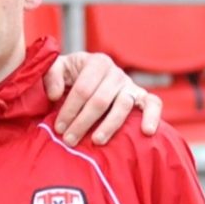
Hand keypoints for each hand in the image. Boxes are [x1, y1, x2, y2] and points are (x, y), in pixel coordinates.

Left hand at [43, 52, 161, 145]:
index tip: (58, 128)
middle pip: (100, 100)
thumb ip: (51, 76)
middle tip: (70, 140)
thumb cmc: (71, 75)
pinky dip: (152, 116)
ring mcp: (130, 85)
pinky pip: (153, 103)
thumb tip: (55, 95)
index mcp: (96, 62)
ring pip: (123, 106)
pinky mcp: (141, 96)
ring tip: (96, 141)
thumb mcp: (58, 68)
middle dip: (83, 122)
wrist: (89, 75)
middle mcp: (115, 72)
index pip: (83, 89)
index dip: (69, 110)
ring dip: (109, 126)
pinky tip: (147, 132)